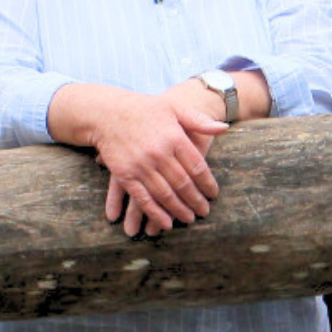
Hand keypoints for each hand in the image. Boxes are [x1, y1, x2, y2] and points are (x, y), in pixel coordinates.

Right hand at [88, 83, 227, 236]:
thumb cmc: (146, 109)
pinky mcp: (124, 175)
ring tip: (189, 219)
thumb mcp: (175, 108)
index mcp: (175, 138)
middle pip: (183, 184)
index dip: (207, 183)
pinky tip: (166, 223)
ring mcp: (141, 166)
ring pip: (165, 194)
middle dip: (196, 200)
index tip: (214, 194)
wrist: (107, 113)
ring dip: (179, 210)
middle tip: (205, 212)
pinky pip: (142, 198)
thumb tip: (224, 128)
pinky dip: (155, 213)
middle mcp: (159, 154)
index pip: (197, 167)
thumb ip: (200, 120)